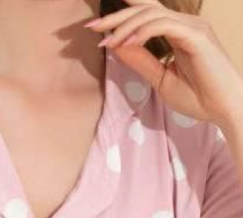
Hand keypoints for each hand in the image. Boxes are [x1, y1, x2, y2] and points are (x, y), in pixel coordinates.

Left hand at [85, 0, 242, 131]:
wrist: (223, 109)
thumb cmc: (198, 97)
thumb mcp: (160, 79)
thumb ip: (141, 60)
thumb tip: (117, 46)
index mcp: (177, 32)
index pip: (146, 14)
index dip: (121, 16)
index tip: (96, 30)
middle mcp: (185, 24)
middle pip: (145, 9)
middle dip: (116, 17)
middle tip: (92, 27)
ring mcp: (192, 27)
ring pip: (151, 14)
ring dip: (125, 26)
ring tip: (107, 41)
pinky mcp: (196, 36)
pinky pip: (163, 25)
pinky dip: (142, 32)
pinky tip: (127, 43)